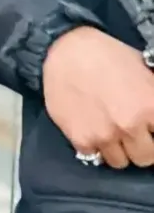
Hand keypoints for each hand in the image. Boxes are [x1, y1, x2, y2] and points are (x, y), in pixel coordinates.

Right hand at [43, 26, 153, 168]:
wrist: (68, 50)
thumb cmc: (110, 57)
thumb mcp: (146, 74)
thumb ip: (152, 101)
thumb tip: (152, 120)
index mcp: (152, 107)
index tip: (148, 131)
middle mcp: (130, 126)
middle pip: (145, 158)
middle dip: (140, 146)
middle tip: (131, 133)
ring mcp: (104, 135)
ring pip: (119, 162)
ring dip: (117, 149)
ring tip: (109, 132)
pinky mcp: (79, 138)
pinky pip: (92, 156)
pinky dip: (93, 146)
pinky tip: (90, 129)